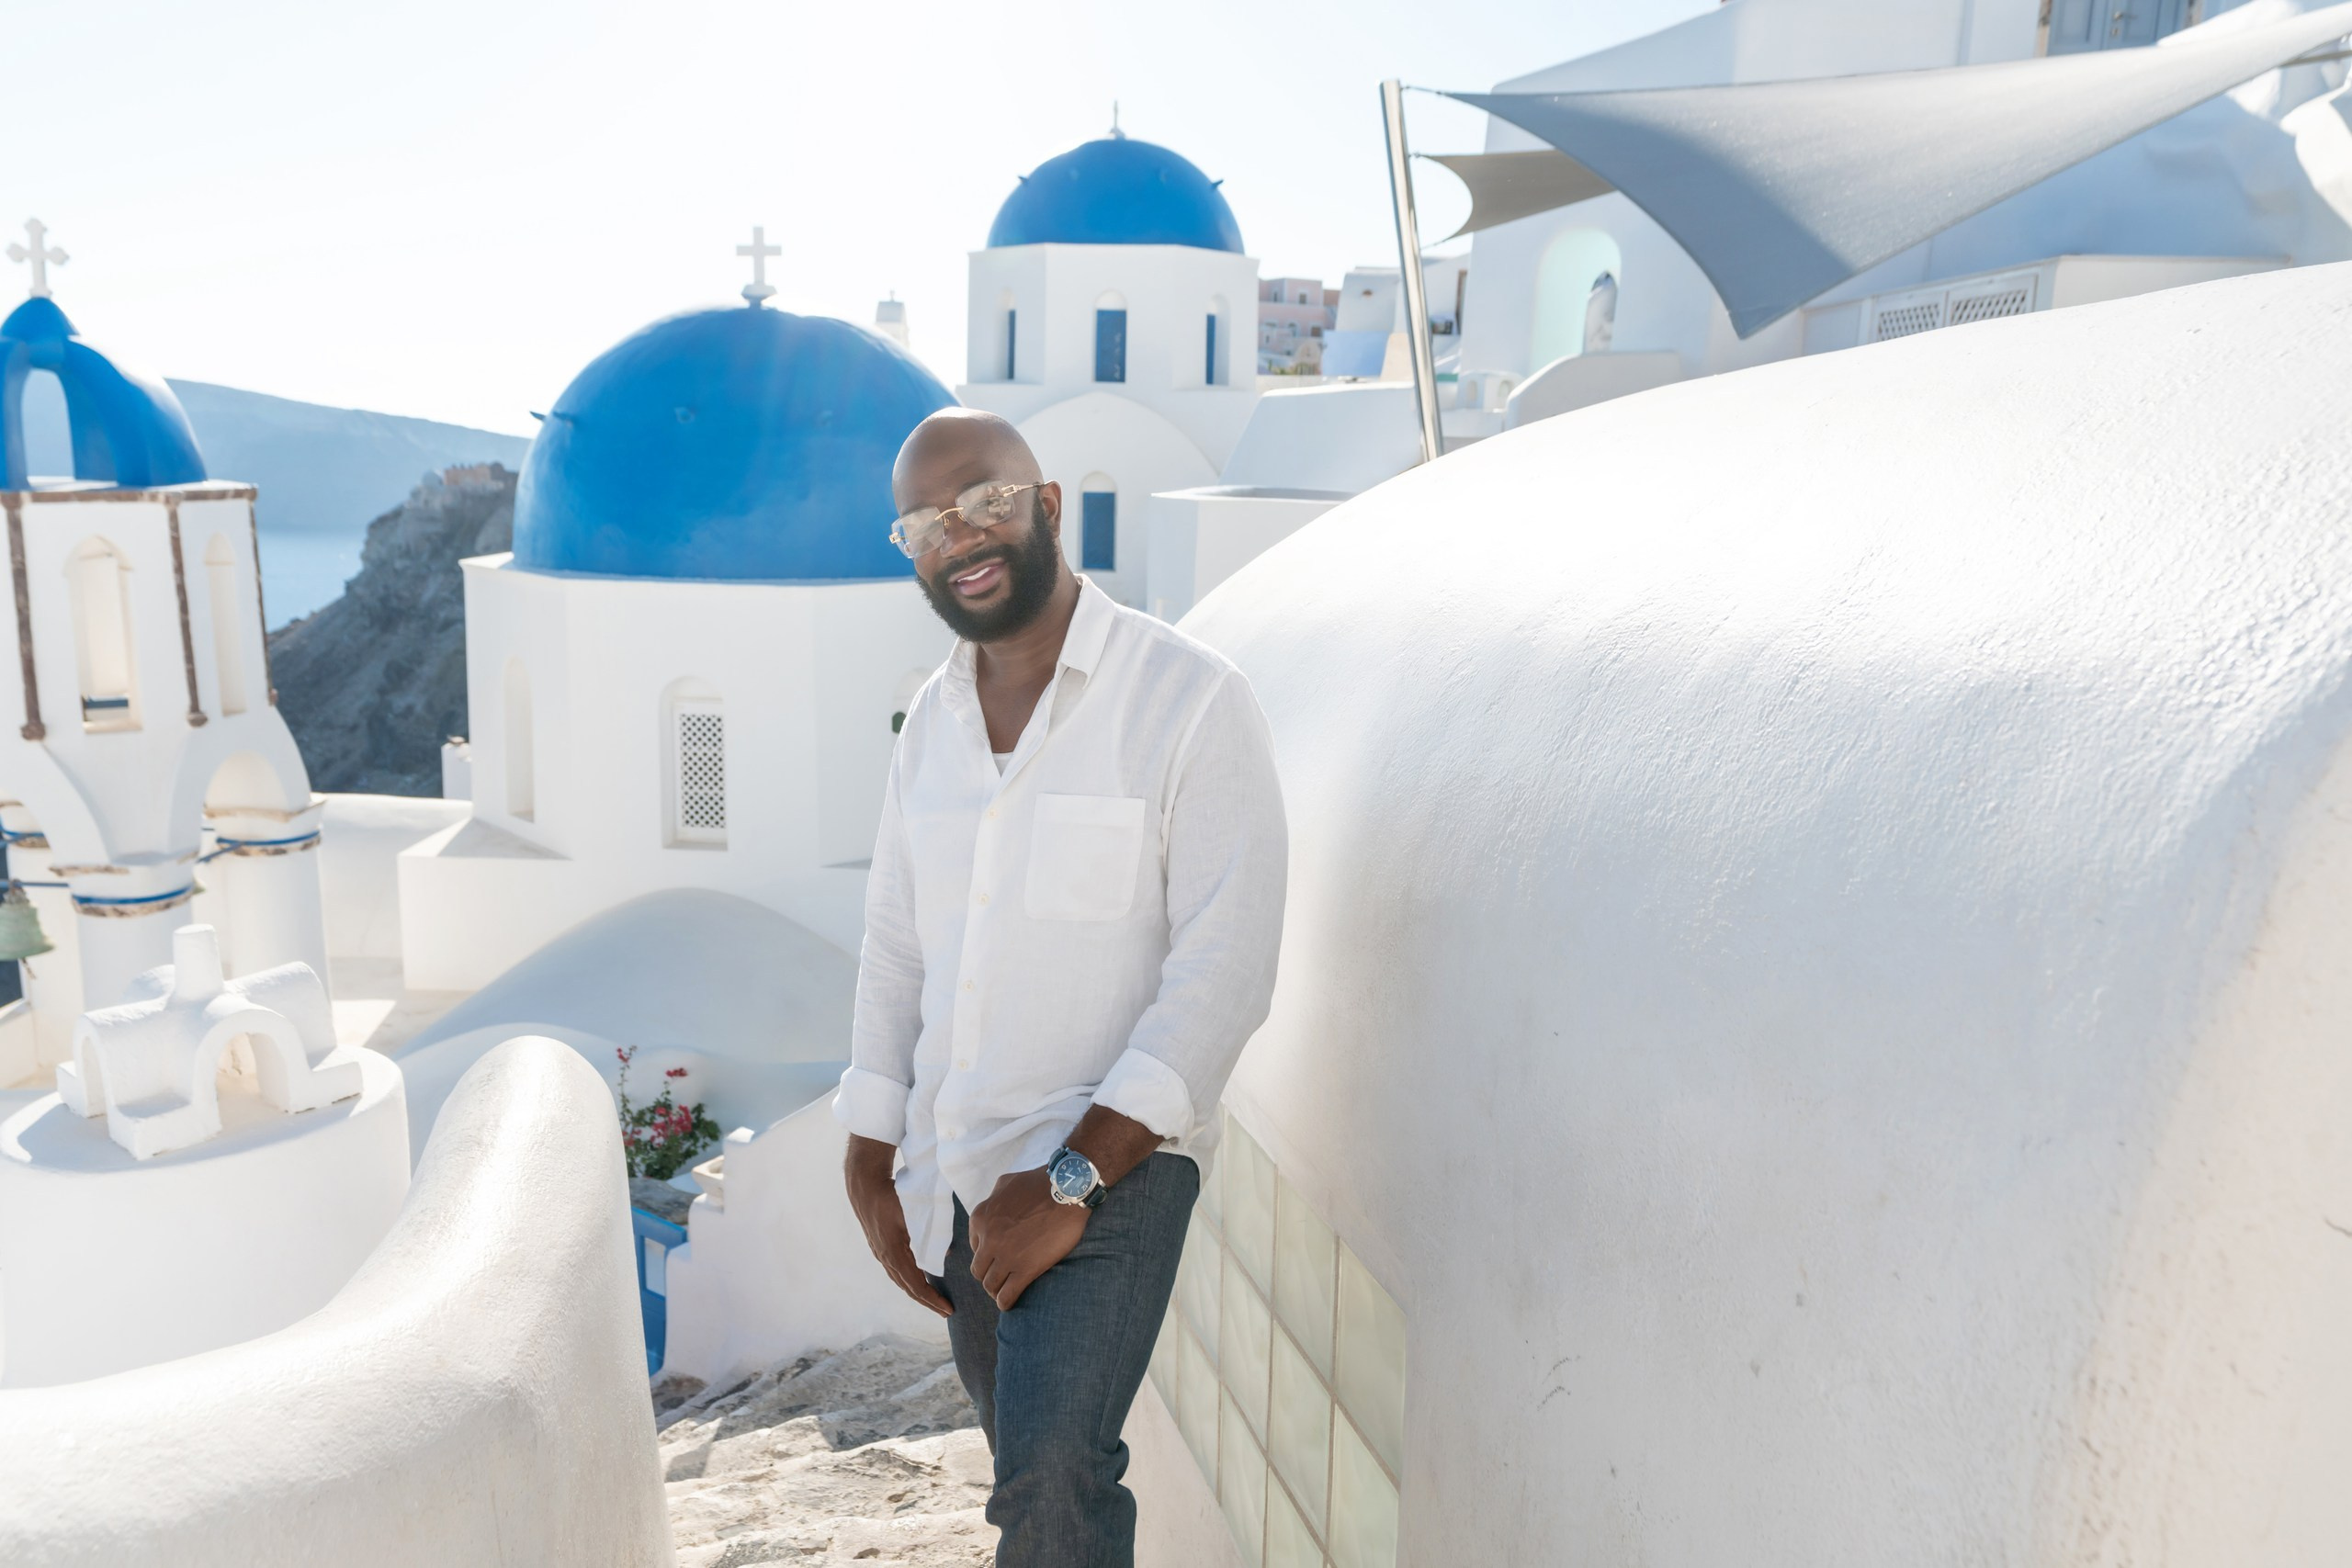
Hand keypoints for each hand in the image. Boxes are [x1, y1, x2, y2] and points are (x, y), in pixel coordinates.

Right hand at [844, 1135, 949, 1317]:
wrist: (865, 1185)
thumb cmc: (891, 1196)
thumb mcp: (914, 1214)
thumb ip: (931, 1234)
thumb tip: (947, 1254)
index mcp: (894, 1253)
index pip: (915, 1285)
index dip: (932, 1299)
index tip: (947, 1309)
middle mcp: (885, 1257)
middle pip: (908, 1288)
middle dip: (928, 1301)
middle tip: (946, 1311)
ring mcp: (880, 1253)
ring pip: (901, 1280)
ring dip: (918, 1292)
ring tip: (934, 1300)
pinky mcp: (880, 1247)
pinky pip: (896, 1270)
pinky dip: (909, 1280)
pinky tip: (919, 1280)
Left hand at [968, 1166, 1089, 1310]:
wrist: (1065, 1190)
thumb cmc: (1039, 1183)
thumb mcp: (1006, 1183)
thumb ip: (993, 1198)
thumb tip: (992, 1208)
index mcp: (980, 1219)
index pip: (974, 1247)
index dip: (986, 1255)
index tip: (996, 1258)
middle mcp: (988, 1239)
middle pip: (979, 1269)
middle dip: (987, 1274)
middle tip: (999, 1276)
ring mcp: (1006, 1256)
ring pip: (990, 1284)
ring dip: (995, 1290)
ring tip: (1003, 1292)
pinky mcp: (1025, 1269)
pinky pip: (1007, 1294)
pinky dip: (1005, 1302)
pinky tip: (1008, 1303)